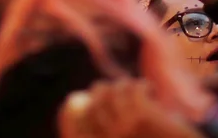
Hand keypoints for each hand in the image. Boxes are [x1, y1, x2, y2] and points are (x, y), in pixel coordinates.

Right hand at [58, 79, 204, 137]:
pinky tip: (149, 89)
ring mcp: (123, 129)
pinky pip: (134, 89)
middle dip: (101, 90)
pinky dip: (142, 85)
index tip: (72, 99)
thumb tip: (82, 104)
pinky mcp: (142, 116)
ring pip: (114, 93)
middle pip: (93, 105)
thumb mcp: (123, 136)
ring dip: (124, 85)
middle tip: (114, 87)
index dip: (68, 113)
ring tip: (136, 88)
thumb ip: (107, 128)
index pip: (73, 129)